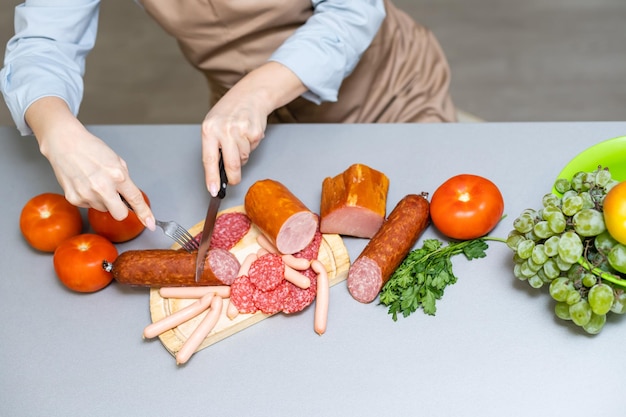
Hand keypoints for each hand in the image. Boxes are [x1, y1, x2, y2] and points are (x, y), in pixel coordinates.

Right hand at [26, 97, 155, 229]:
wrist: (65, 143)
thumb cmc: (91, 149)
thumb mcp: (117, 161)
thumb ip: (125, 181)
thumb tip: (129, 197)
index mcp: (117, 175)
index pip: (135, 199)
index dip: (144, 213)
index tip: (150, 223)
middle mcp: (102, 187)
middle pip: (119, 215)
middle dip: (120, 210)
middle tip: (115, 197)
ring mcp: (86, 194)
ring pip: (103, 209)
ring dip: (102, 200)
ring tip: (94, 182)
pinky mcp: (74, 198)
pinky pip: (88, 206)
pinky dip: (89, 198)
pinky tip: (84, 184)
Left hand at [200, 62, 307, 195]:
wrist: (250, 95)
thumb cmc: (229, 112)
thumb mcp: (213, 125)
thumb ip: (213, 146)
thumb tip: (217, 172)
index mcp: (209, 129)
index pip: (209, 159)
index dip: (212, 177)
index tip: (213, 190)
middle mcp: (224, 130)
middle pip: (231, 164)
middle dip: (233, 177)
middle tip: (234, 180)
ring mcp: (240, 131)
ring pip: (243, 158)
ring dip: (242, 154)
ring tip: (240, 139)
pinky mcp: (254, 132)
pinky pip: (252, 149)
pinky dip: (250, 146)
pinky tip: (248, 134)